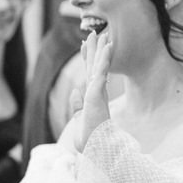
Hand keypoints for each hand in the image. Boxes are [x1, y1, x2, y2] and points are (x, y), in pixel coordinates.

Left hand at [76, 27, 113, 148]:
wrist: (95, 149)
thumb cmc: (90, 137)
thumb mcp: (80, 118)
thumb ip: (77, 105)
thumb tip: (74, 92)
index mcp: (93, 97)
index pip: (89, 74)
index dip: (88, 59)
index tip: (85, 45)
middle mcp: (97, 92)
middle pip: (95, 66)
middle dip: (95, 50)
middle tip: (95, 33)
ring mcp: (98, 92)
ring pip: (100, 66)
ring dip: (101, 50)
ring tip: (103, 34)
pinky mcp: (97, 94)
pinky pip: (101, 72)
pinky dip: (104, 59)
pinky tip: (107, 47)